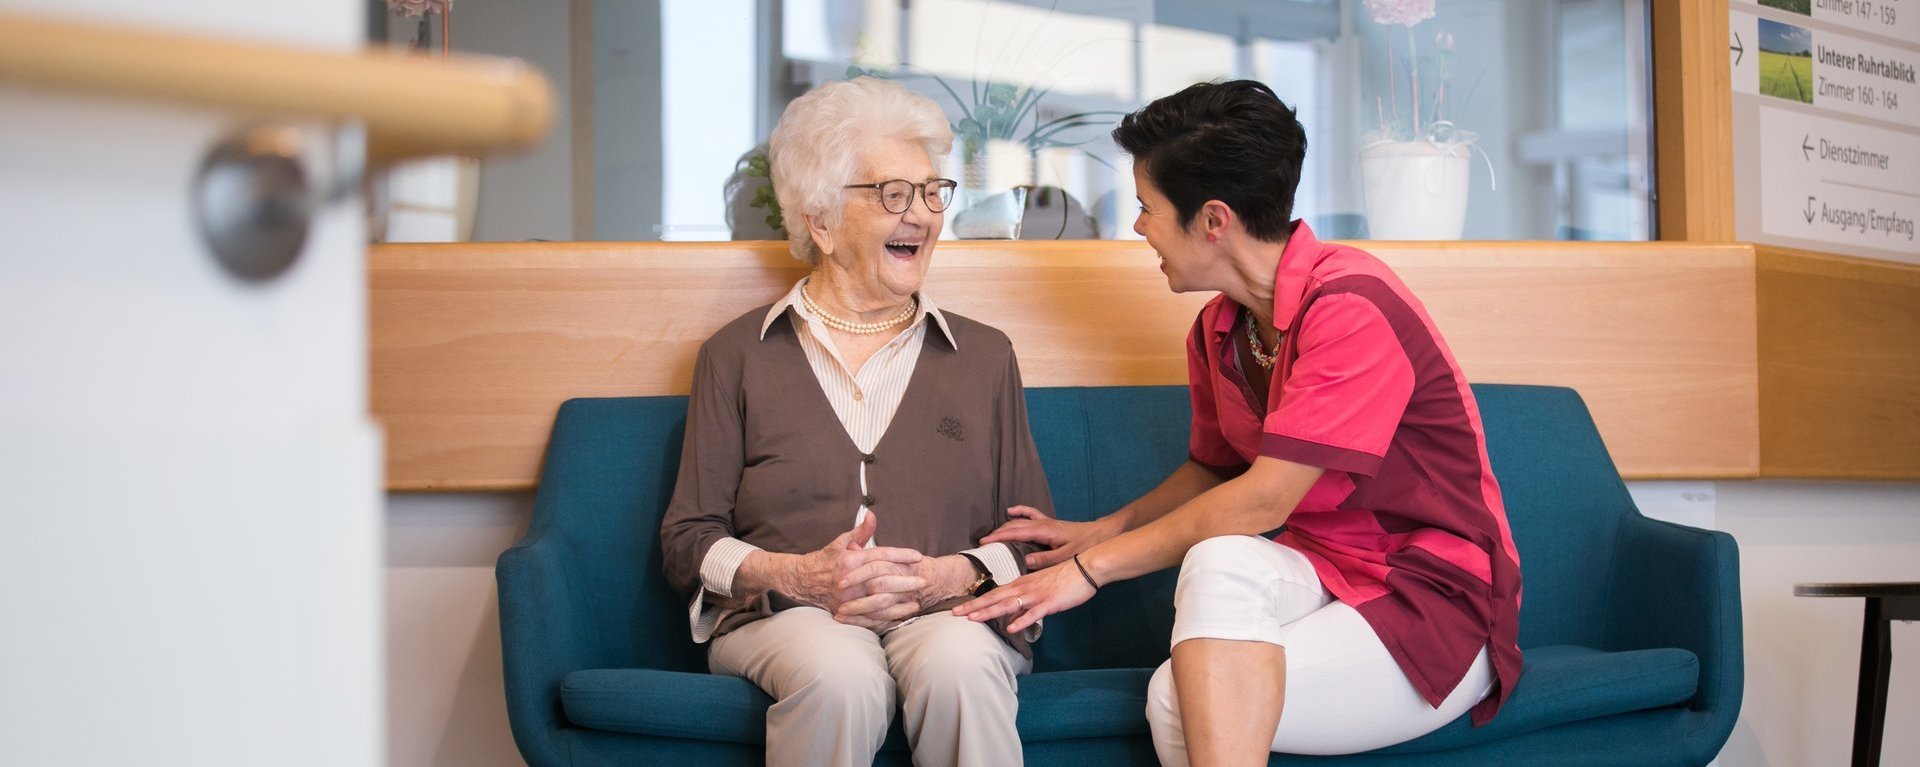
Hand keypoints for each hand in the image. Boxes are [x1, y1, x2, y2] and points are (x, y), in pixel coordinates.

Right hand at [782, 512, 925, 627]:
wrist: (802, 581)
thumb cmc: (825, 559)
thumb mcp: (842, 542)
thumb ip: (861, 531)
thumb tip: (873, 514)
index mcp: (850, 560)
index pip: (880, 555)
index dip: (901, 555)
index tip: (917, 556)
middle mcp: (848, 579)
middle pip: (882, 580)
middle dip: (905, 581)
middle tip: (924, 580)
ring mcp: (846, 598)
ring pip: (878, 602)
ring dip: (899, 603)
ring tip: (917, 601)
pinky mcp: (845, 611)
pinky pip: (869, 618)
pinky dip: (886, 618)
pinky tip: (901, 616)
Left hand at [952, 559, 1095, 634]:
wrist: (1085, 567)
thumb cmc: (1064, 576)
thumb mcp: (1040, 586)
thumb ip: (1026, 597)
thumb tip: (1014, 611)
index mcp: (1021, 583)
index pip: (994, 593)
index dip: (976, 601)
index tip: (960, 608)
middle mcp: (1024, 588)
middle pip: (995, 598)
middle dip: (974, 606)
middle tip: (955, 614)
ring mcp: (1036, 595)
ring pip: (1009, 604)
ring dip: (990, 612)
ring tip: (973, 619)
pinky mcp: (1050, 603)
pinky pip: (1034, 613)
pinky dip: (1022, 620)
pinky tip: (1012, 628)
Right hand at [980, 505, 1117, 569]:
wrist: (1101, 535)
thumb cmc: (1085, 546)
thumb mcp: (1065, 556)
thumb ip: (1044, 559)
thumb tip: (1023, 562)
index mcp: (1043, 530)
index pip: (1015, 532)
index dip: (998, 537)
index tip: (983, 543)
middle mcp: (1042, 523)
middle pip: (1014, 525)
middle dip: (997, 533)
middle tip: (982, 543)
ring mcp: (1046, 521)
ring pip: (1019, 520)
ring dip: (1005, 526)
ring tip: (991, 535)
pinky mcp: (1050, 523)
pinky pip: (1031, 514)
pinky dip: (1020, 512)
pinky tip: (1011, 511)